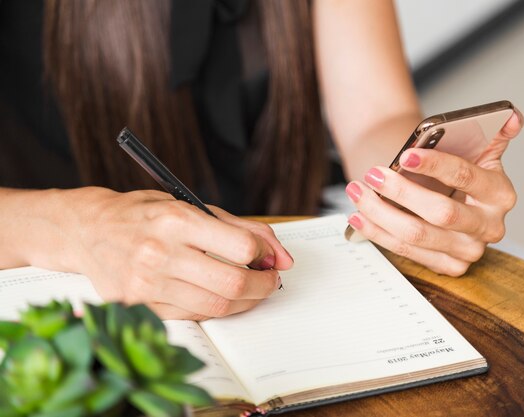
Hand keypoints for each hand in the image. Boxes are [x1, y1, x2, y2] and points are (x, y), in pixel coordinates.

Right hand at [65, 188, 292, 319]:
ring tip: (249, 288)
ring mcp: (147, 284)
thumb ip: (242, 228)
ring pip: (216, 306)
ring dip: (245, 301)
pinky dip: (215, 308)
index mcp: (176, 220)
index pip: (240, 246)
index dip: (265, 253)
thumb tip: (282, 257)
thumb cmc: (144, 214)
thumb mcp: (192, 206)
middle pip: (233, 283)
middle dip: (263, 285)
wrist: (87, 230)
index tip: (268, 256)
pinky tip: (218, 295)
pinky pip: (194, 315)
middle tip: (269, 280)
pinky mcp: (139, 306)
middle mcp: (159, 253)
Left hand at [345, 109, 523, 275]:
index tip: (405, 154)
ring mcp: (469, 250)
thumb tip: (512, 117)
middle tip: (373, 174)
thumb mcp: (477, 150)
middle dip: (402, 192)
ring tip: (358, 192)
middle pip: (441, 212)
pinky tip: (359, 217)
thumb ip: (492, 131)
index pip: (465, 177)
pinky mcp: (449, 266)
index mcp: (500, 194)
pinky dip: (378, 233)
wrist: (447, 198)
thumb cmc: (456, 171)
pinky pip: (407, 252)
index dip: (435, 165)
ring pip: (417, 235)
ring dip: (381, 213)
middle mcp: (489, 226)